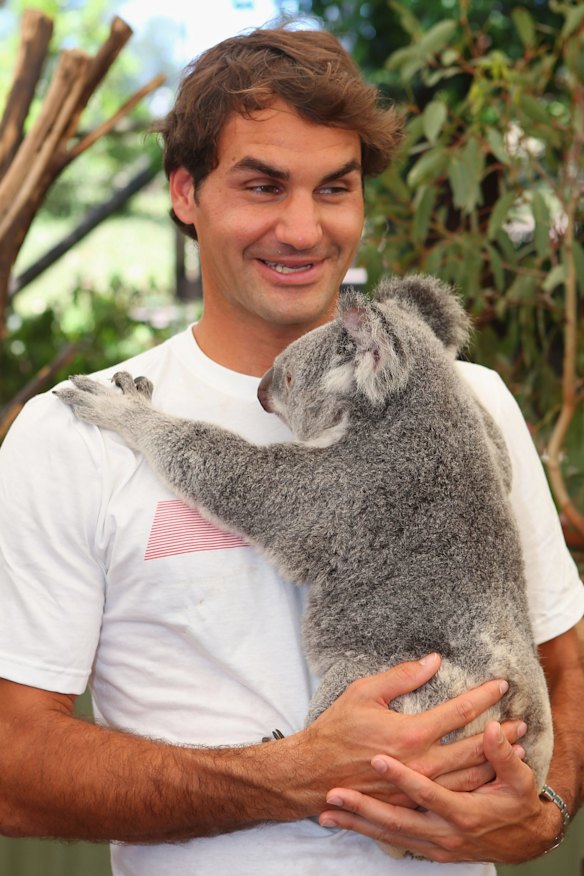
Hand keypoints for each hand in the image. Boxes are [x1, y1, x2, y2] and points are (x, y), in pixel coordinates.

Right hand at [298, 654, 510, 811]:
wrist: (313, 775)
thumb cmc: (336, 729)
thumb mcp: (364, 692)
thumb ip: (402, 675)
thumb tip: (433, 660)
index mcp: (410, 732)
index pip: (459, 711)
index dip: (483, 696)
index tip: (501, 685)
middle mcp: (420, 762)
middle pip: (473, 747)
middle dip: (500, 733)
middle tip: (521, 723)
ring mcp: (418, 786)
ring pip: (468, 776)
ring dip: (494, 762)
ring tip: (515, 752)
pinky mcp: (413, 802)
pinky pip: (452, 795)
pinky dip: (475, 786)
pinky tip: (487, 779)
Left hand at [319, 721, 561, 861]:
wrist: (524, 840)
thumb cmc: (519, 804)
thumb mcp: (519, 780)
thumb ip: (502, 755)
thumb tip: (493, 728)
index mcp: (462, 810)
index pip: (427, 793)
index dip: (403, 777)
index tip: (377, 760)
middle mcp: (444, 832)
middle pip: (397, 820)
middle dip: (365, 808)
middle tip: (334, 792)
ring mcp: (434, 842)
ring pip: (389, 833)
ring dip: (358, 822)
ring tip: (327, 809)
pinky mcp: (428, 847)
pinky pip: (391, 840)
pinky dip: (364, 832)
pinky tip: (338, 822)